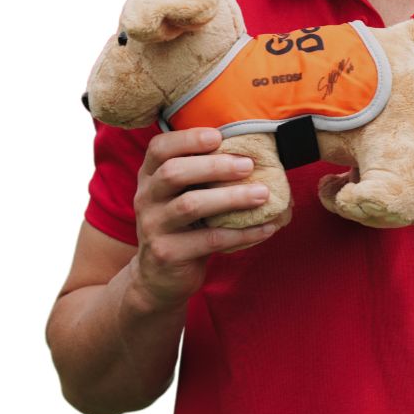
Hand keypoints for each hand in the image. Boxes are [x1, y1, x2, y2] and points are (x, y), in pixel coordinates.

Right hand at [130, 128, 279, 311]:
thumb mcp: (183, 194)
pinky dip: (242, 233)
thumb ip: (203, 173)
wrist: (159, 276)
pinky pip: (209, 240)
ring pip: (190, 205)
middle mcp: (146, 198)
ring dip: (231, 197)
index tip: (219, 136)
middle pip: (173, 173)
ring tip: (262, 194)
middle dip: (214, 166)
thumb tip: (255, 153)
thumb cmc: (183, 224)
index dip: (187, 139)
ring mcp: (153, 227)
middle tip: (248, 165)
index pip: (159, 148)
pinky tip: (266, 227)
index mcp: (150, 176)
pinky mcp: (167, 254)